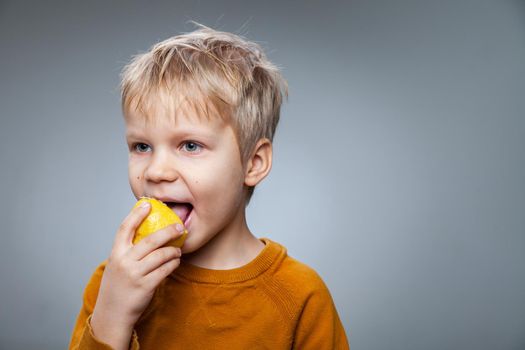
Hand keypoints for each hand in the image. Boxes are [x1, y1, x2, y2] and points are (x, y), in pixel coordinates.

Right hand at [93, 201, 183, 328]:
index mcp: (116, 253)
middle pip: (150, 240)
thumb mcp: (116, 265)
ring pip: (161, 255)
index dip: (136, 214)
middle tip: (180, 227)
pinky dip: (173, 263)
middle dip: (168, 231)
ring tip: (178, 249)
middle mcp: (124, 262)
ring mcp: (135, 274)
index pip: (125, 228)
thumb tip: (147, 233)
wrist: (112, 314)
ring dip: (173, 250)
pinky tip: (176, 261)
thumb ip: (128, 251)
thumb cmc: (117, 286)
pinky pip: (165, 270)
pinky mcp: (146, 286)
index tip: (147, 204)